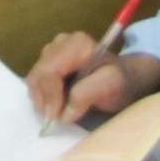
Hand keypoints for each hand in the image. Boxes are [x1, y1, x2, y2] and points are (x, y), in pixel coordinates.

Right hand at [26, 34, 159, 127]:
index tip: (57, 117)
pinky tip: (57, 102)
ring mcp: (53, 50)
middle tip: (56, 118)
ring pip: (35, 77)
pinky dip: (43, 95)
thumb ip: (88, 94)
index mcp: (77, 44)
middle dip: (45, 99)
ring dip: (43, 98)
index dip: (50, 96)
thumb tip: (64, 113)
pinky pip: (36, 80)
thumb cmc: (120, 81)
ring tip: (58, 111)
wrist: (124, 78)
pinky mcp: (49, 60)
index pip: (50, 71)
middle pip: (39, 74)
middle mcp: (61, 42)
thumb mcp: (112, 86)